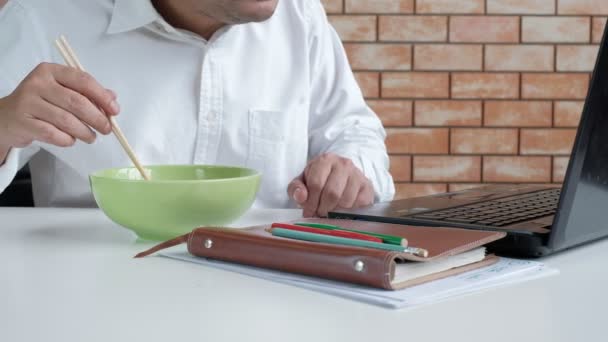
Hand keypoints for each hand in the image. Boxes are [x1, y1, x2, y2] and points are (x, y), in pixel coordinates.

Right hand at [0, 62, 119, 149]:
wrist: (7, 117)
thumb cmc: (42, 103)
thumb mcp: (62, 92)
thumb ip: (87, 94)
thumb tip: (113, 99)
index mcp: (51, 71)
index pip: (83, 80)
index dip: (102, 96)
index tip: (115, 110)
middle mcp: (38, 83)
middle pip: (76, 102)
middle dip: (97, 118)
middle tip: (107, 129)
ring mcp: (28, 102)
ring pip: (66, 120)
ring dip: (84, 132)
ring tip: (91, 137)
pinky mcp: (23, 122)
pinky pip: (53, 134)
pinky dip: (67, 139)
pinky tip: (71, 140)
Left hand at [287, 153, 373, 216]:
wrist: (341, 175)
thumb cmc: (319, 179)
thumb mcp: (303, 181)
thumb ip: (296, 188)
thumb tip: (301, 197)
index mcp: (325, 160)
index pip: (316, 184)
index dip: (311, 202)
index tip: (308, 212)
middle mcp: (343, 164)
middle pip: (332, 193)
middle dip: (323, 208)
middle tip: (319, 213)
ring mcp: (357, 174)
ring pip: (346, 200)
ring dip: (336, 211)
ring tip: (330, 210)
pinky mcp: (367, 186)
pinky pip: (359, 204)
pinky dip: (349, 210)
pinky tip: (343, 208)